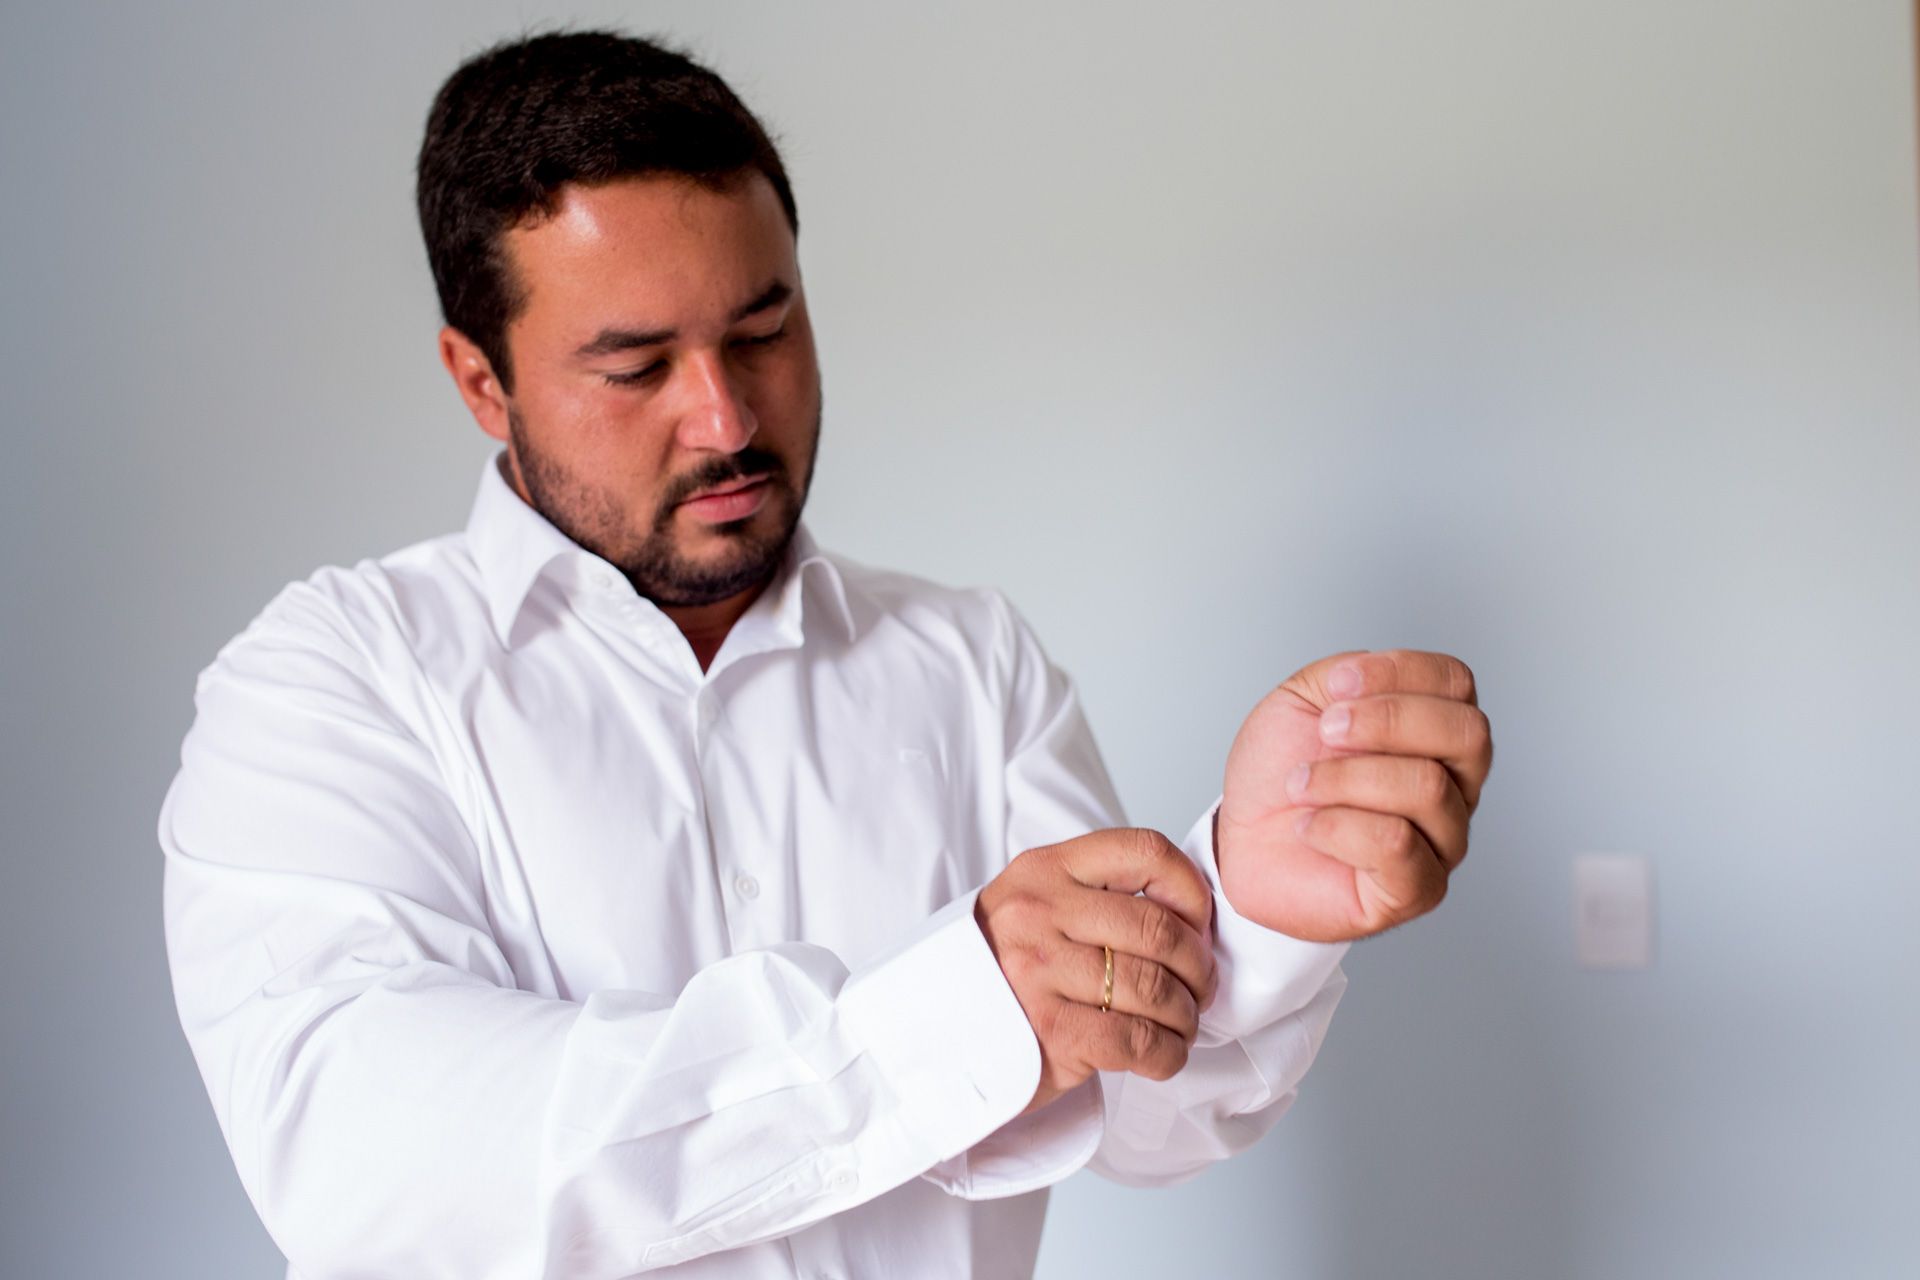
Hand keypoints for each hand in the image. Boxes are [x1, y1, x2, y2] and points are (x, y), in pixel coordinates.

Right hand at [975, 828, 1218, 1113]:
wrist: (929, 1030)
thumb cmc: (999, 969)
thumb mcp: (1032, 907)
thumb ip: (1095, 897)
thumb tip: (1188, 917)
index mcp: (1044, 870)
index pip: (1144, 851)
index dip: (1190, 888)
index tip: (1198, 923)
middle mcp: (1040, 914)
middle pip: (1159, 929)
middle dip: (1198, 966)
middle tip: (1199, 988)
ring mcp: (1041, 973)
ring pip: (1155, 988)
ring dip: (1185, 1015)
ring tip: (1181, 1024)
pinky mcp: (1050, 1033)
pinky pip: (1136, 1041)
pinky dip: (1167, 1053)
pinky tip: (1164, 1054)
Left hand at [1217, 650, 1492, 941]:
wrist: (1239, 840)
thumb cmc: (1280, 771)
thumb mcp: (1303, 699)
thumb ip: (1350, 674)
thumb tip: (1377, 676)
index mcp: (1434, 731)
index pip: (1455, 682)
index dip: (1397, 672)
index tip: (1336, 686)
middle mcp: (1456, 783)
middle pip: (1467, 733)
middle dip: (1385, 721)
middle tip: (1326, 731)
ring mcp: (1443, 839)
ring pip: (1428, 787)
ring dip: (1345, 777)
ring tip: (1302, 785)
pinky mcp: (1417, 888)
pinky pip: (1397, 844)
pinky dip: (1338, 826)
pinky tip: (1309, 827)